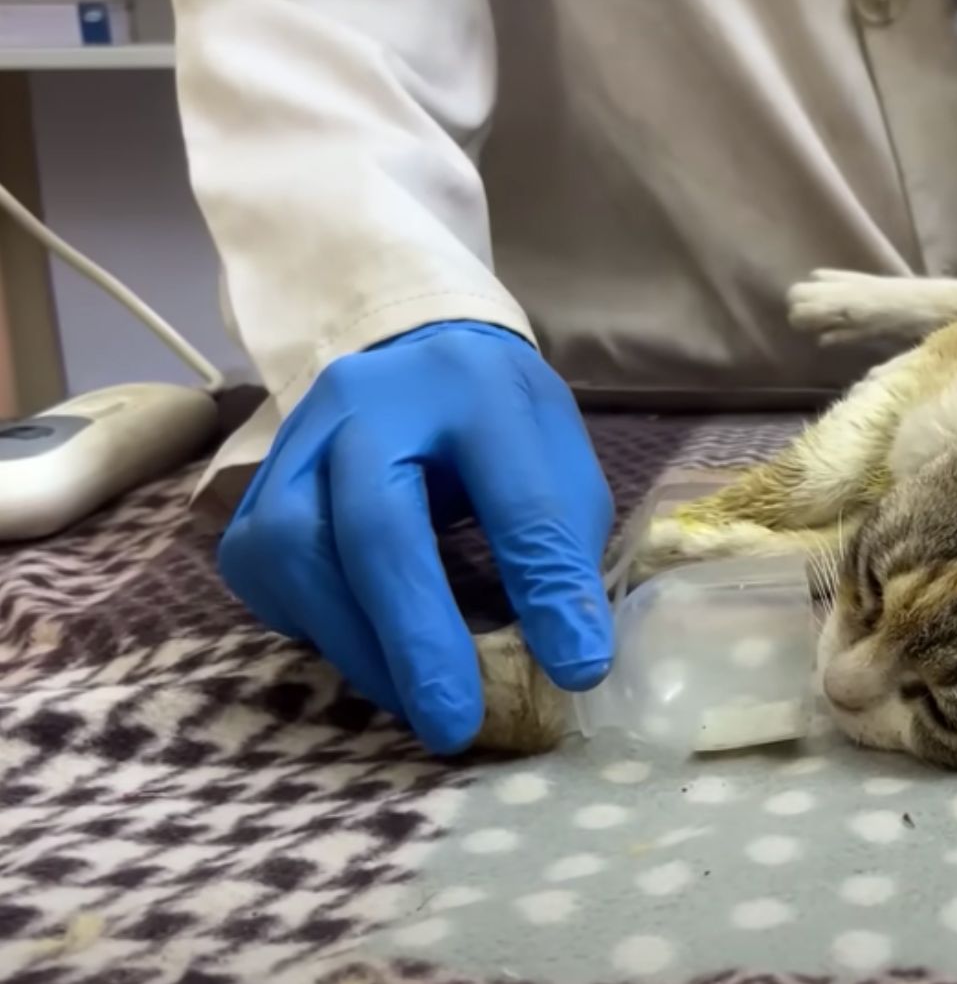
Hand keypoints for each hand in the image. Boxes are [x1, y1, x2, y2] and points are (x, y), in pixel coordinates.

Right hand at [217, 321, 613, 752]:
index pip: (512, 496)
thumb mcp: (560, 464)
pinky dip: (316, 628)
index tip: (576, 669)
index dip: (544, 588)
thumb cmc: (501, 425)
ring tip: (415, 703)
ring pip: (295, 552)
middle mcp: (369, 401)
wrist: (418, 361)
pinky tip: (366, 655)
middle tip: (453, 723)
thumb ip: (562, 550)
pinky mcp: (252, 484)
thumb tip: (570, 660)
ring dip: (357, 646)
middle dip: (415, 636)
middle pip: (374, 525)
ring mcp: (296, 438)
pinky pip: (263, 570)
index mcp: (473, 387)